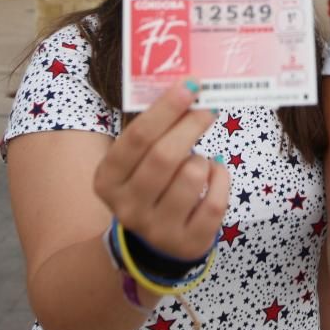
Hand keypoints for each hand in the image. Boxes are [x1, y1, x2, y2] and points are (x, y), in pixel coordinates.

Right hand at [93, 81, 229, 260]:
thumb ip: (154, 131)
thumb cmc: (149, 185)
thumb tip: (188, 89)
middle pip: (164, 156)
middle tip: (207, 107)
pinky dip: (220, 178)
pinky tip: (213, 173)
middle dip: (190, 125)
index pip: (137, 137)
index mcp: (108, 180)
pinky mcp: (189, 243)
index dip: (166, 108)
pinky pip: (215, 201)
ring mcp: (158, 230)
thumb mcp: (137, 162)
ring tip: (197, 159)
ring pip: (192, 176)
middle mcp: (128, 208)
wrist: (152, 244)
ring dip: (202, 159)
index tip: (190, 86)